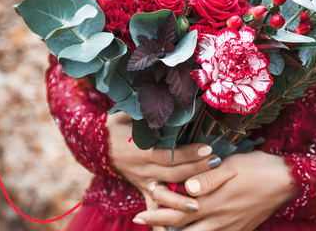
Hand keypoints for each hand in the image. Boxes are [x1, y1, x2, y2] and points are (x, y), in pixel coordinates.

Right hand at [107, 112, 221, 230]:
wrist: (97, 144)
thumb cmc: (118, 125)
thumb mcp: (127, 114)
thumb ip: (145, 111)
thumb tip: (162, 97)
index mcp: (142, 151)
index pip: (169, 155)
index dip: (189, 153)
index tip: (208, 148)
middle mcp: (143, 169)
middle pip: (173, 174)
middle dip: (197, 172)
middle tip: (218, 166)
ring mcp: (143, 182)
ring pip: (165, 195)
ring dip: (181, 201)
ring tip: (200, 204)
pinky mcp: (143, 189)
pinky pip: (152, 208)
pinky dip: (160, 222)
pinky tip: (174, 230)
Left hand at [132, 151, 295, 230]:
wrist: (289, 182)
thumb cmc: (259, 168)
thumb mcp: (233, 166)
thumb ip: (208, 178)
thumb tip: (185, 186)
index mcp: (214, 203)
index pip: (178, 213)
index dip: (157, 214)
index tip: (140, 214)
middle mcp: (220, 220)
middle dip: (162, 229)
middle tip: (145, 224)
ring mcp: (231, 228)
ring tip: (166, 230)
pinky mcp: (241, 230)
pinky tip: (196, 230)